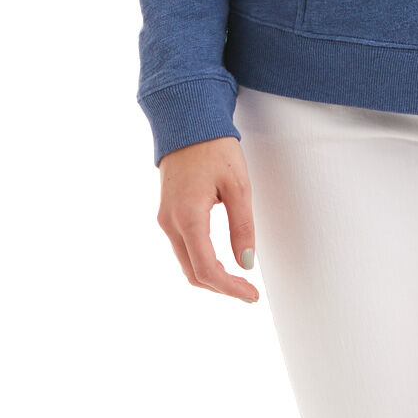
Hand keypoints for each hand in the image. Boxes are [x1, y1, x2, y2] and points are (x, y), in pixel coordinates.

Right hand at [157, 136, 259, 302]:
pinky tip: (220, 261)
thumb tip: (246, 263)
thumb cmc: (215, 148)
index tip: (252, 295)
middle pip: (193, 273)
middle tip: (248, 293)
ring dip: (210, 276)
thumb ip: (242, 226)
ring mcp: (165, 218)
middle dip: (221, 287)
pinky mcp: (167, 212)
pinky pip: (182, 247)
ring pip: (186, 262)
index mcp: (188, 217)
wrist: (188, 121)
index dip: (230, 288)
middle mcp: (170, 222)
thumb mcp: (238, 185)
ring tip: (239, 279)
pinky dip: (201, 261)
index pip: (206, 269)